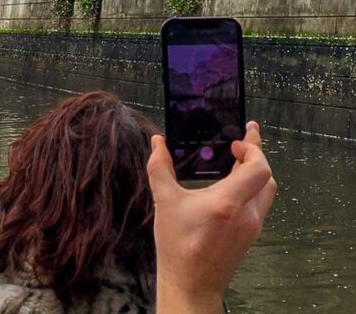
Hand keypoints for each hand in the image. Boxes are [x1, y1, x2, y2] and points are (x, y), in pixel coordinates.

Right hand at [148, 121, 276, 313]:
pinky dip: (251, 188)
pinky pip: (259, 204)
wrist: (191, 286)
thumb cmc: (178, 246)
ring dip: (256, 172)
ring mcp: (252, 227)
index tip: (235, 142)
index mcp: (229, 202)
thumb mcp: (165, 202)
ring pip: (266, 192)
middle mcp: (247, 214)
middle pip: (267, 177)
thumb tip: (157, 142)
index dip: (253, 149)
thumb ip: (160, 168)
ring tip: (240, 158)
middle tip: (243, 139)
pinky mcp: (250, 236)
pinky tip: (233, 184)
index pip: (259, 169)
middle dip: (257, 155)